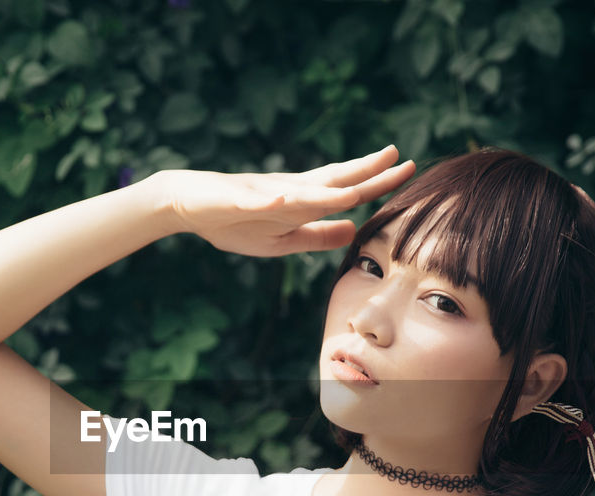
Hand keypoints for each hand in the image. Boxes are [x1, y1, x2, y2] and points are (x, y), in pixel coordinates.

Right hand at [156, 146, 415, 257]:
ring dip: (330, 184)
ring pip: (304, 190)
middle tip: (401, 157)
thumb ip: (317, 236)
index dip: (377, 183)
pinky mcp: (238, 201)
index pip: (346, 191)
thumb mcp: (281, 239)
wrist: (188, 205)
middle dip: (368, 172)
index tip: (407, 171)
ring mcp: (265, 194)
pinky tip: (284, 202)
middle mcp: (289, 191)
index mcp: (301, 201)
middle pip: (335, 181)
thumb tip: (353, 230)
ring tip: (357, 175)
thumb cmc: (234, 221)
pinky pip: (257, 203)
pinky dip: (271, 202)